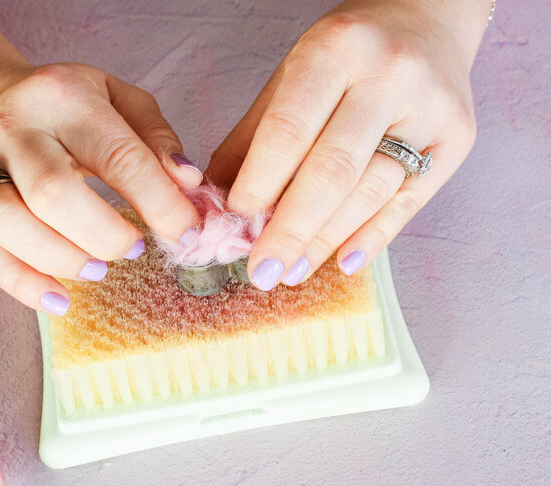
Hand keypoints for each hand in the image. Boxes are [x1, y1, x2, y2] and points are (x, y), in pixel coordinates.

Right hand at [0, 63, 202, 313]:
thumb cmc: (66, 107)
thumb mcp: (120, 100)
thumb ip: (156, 139)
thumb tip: (187, 184)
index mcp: (65, 98)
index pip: (118, 156)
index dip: (159, 203)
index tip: (186, 234)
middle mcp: (16, 131)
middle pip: (52, 192)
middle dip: (103, 234)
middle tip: (134, 248)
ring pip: (8, 223)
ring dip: (61, 258)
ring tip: (97, 270)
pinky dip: (24, 284)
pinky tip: (60, 300)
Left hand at [206, 0, 486, 289]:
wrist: (430, 17)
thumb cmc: (346, 53)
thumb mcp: (290, 78)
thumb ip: (252, 138)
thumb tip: (218, 203)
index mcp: (336, 50)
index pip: (289, 130)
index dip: (258, 184)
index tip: (234, 225)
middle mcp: (389, 76)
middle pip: (332, 170)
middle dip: (291, 230)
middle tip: (262, 272)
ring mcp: (430, 109)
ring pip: (371, 191)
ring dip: (326, 241)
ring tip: (292, 272)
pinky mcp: (456, 140)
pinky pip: (409, 202)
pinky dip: (374, 237)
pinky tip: (345, 262)